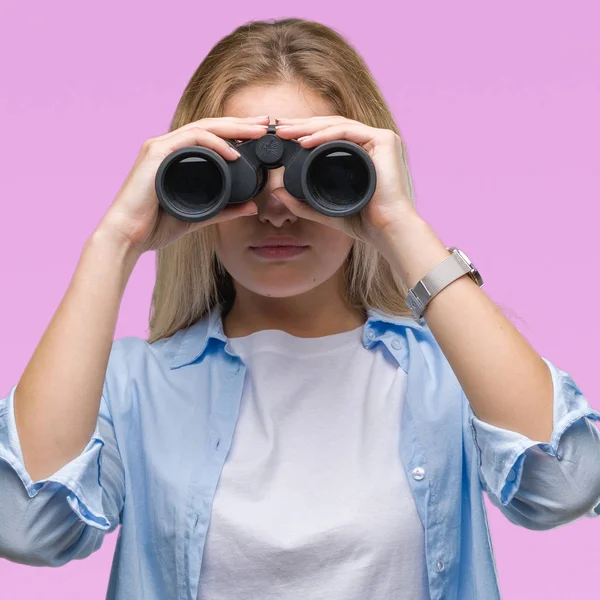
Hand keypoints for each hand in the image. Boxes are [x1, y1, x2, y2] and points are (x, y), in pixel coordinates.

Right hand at [96, 116, 270, 254]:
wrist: (127, 237)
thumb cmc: (155, 226)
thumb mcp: (200, 216)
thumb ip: (225, 210)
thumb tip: (252, 207)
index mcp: (177, 157)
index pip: (212, 137)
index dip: (237, 132)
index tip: (261, 133)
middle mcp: (169, 146)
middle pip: (211, 127)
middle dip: (241, 123)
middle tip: (267, 123)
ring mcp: (161, 147)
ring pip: (204, 128)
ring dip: (234, 129)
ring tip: (258, 132)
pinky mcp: (156, 154)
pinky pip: (191, 140)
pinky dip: (214, 144)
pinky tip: (234, 153)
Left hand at [272, 115, 418, 246]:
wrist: (387, 230)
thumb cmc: (363, 222)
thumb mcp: (324, 209)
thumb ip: (301, 202)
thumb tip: (276, 192)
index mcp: (361, 152)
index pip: (328, 135)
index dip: (303, 132)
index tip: (281, 136)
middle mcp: (371, 141)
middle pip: (331, 126)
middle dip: (301, 125)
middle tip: (277, 128)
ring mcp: (380, 138)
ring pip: (337, 125)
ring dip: (308, 127)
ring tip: (285, 132)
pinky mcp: (385, 140)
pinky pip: (348, 132)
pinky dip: (325, 135)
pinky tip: (305, 141)